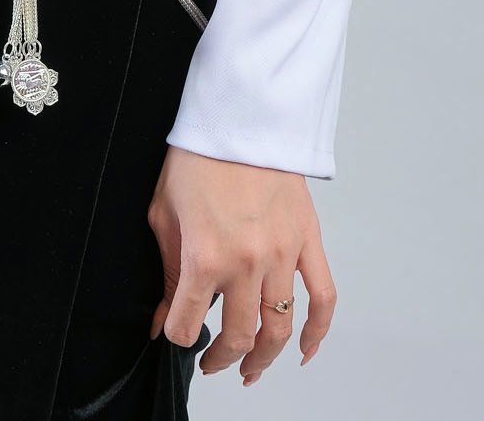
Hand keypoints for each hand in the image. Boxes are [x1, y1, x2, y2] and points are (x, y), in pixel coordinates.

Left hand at [146, 146, 336, 383]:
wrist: (238, 115)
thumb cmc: (196, 158)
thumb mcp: (164, 213)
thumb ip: (166, 272)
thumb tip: (161, 318)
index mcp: (204, 257)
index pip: (187, 324)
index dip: (176, 335)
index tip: (175, 332)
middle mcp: (246, 263)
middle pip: (238, 337)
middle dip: (221, 358)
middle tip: (212, 362)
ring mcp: (281, 255)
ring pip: (279, 327)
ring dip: (264, 357)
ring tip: (250, 368)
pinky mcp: (306, 240)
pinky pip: (322, 298)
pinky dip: (317, 332)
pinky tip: (303, 350)